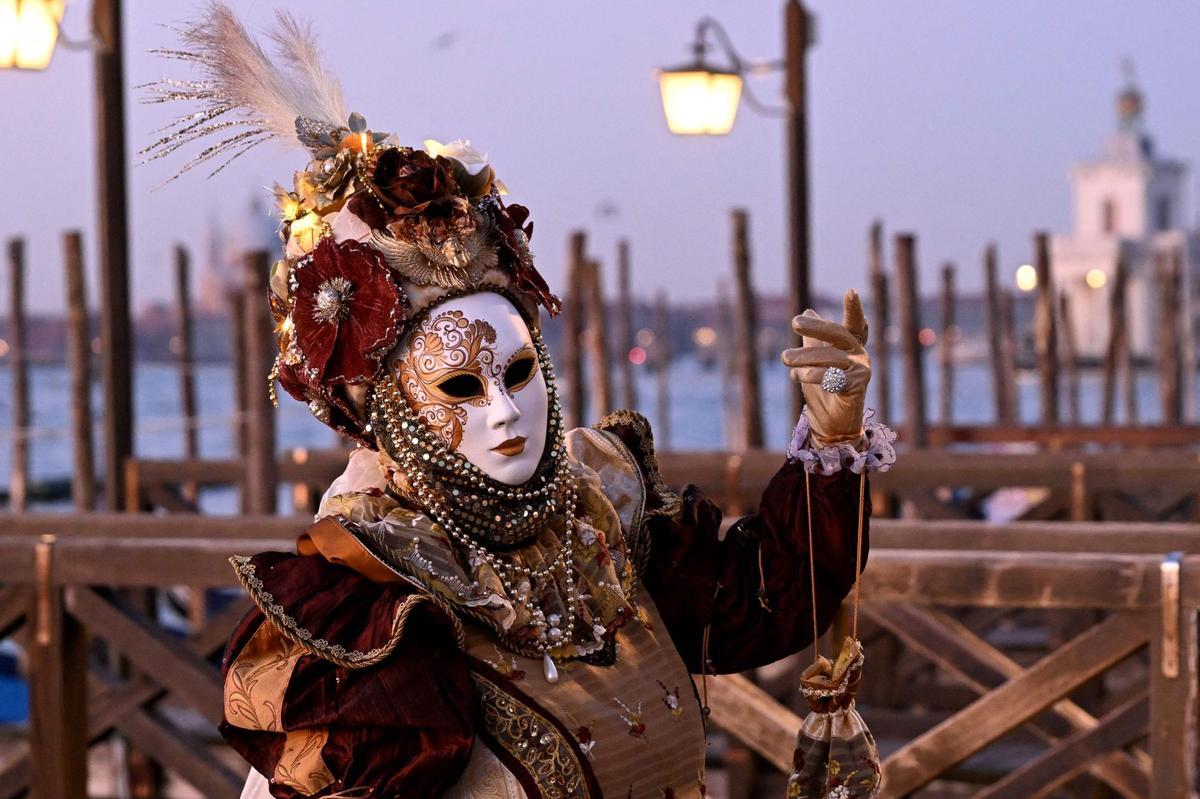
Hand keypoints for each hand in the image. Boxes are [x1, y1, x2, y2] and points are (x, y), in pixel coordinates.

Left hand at [780, 290, 870, 447]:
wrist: (831, 422)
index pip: (853, 324)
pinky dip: (814, 376)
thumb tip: (807, 311)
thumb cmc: (823, 389)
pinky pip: (833, 378)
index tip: (850, 291)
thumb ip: (812, 337)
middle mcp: (859, 356)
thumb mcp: (814, 359)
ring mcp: (861, 372)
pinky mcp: (857, 389)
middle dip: (816, 328)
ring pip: (831, 358)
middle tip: (794, 323)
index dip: (853, 309)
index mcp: (851, 346)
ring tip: (785, 359)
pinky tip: (797, 377)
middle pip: (839, 335)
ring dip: (805, 357)